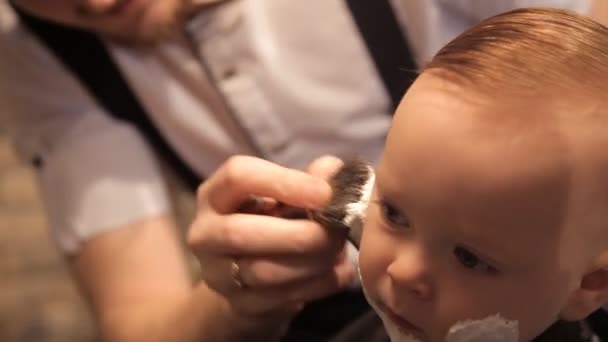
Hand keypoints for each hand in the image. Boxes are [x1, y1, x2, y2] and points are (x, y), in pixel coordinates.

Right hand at [187, 155, 354, 321]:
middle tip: (336, 229)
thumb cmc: (271, 222)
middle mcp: (205, 234)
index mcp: (215, 195)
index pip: (237, 176)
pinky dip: (319, 284)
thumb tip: (333, 170)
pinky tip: (338, 272)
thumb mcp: (284, 195)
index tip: (324, 193)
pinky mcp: (239, 306)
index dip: (284, 182)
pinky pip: (280, 299)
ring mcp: (217, 274)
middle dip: (298, 233)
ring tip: (338, 250)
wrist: (249, 278)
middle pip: (239, 233)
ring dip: (312, 261)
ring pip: (262, 272)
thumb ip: (309, 179)